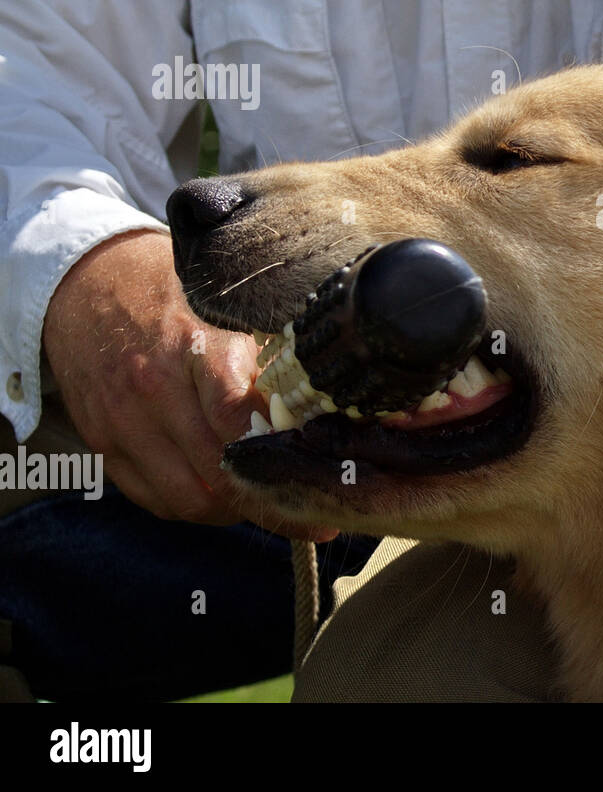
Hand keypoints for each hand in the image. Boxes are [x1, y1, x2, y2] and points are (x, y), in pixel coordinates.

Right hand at [42, 229, 336, 540]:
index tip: (319, 479)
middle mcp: (154, 390)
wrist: (90, 283)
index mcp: (197, 350)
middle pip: (219, 473)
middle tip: (304, 504)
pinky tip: (218, 491)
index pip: (242, 424)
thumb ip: (270, 364)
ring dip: (229, 509)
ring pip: (188, 499)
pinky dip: (191, 504)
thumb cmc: (176, 295)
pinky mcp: (102, 443)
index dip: (285, 460)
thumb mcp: (231, 311)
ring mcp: (123, 421)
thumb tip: (323, 411)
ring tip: (260, 497)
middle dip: (266, 497)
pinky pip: (154, 499)